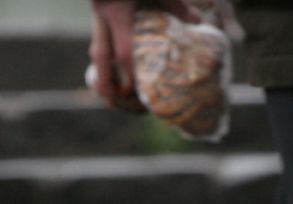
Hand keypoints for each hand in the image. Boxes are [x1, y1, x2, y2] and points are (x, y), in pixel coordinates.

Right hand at [89, 0, 204, 112]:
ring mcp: (97, 15)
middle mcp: (102, 16)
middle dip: (105, 84)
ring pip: (96, 51)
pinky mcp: (98, 13)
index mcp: (117, 11)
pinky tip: (110, 72)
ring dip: (102, 74)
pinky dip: (104, 59)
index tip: (134, 92)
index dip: (129, 74)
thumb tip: (196, 22)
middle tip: (115, 104)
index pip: (124, 51)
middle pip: (100, 59)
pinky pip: (99, 41)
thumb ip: (174, 2)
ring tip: (111, 95)